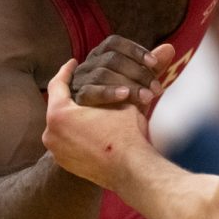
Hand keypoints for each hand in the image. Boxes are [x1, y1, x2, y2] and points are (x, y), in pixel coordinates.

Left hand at [44, 58, 155, 188]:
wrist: (131, 172)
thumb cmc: (128, 133)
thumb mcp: (130, 97)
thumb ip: (136, 74)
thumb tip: (168, 46)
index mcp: (58, 114)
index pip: (57, 84)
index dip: (67, 71)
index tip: (72, 62)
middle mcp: (50, 133)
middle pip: (60, 105)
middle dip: (73, 95)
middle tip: (81, 84)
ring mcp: (56, 152)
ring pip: (64, 125)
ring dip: (75, 115)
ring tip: (89, 106)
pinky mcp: (66, 164)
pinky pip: (69, 141)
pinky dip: (78, 133)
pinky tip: (93, 128)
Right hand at [68, 38, 175, 110]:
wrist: (109, 137)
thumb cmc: (125, 107)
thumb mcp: (141, 86)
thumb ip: (152, 68)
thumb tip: (169, 48)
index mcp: (101, 57)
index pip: (115, 44)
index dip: (135, 50)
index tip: (155, 63)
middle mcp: (87, 65)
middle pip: (111, 59)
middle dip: (138, 72)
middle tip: (157, 89)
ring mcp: (79, 82)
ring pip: (102, 73)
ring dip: (128, 84)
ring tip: (147, 98)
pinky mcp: (75, 100)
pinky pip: (90, 92)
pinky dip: (108, 92)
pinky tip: (125, 96)